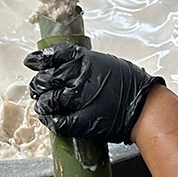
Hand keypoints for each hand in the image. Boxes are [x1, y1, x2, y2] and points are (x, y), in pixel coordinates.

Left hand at [24, 43, 163, 143]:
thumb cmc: (132, 85)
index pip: (53, 55)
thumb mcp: (107, 64)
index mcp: (84, 61)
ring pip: (47, 100)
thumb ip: (86, 64)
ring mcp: (78, 100)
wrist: (146, 109)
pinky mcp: (81, 121)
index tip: (32, 61)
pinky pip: (57, 121)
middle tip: (37, 88)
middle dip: (38, 84)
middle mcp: (78, 78)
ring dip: (42, 103)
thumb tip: (70, 66)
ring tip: (42, 104)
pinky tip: (49, 118)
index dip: (39, 59)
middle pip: (45, 78)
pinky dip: (50, 120)